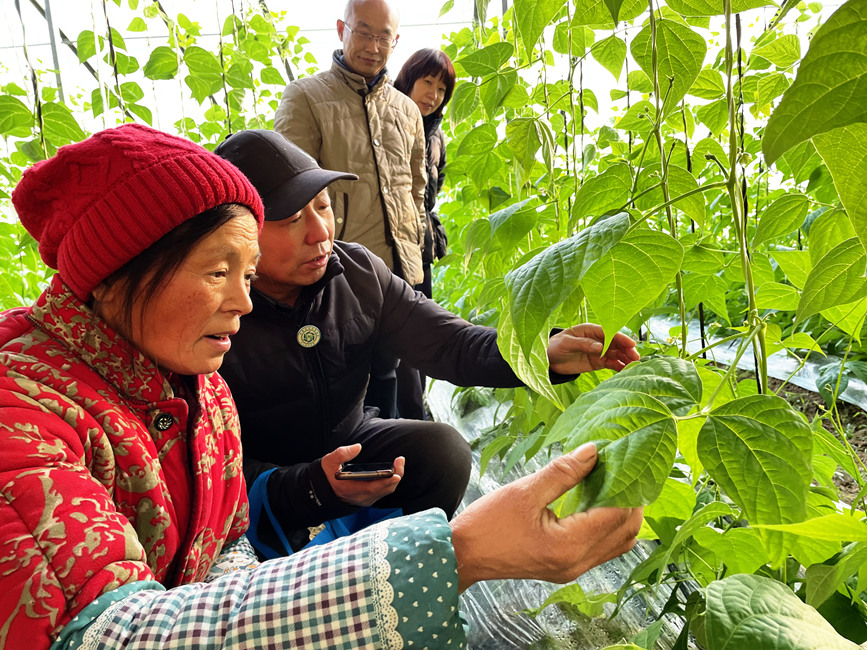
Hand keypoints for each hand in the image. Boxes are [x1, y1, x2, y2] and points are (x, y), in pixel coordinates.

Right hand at [322, 444, 404, 507]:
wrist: (323, 489)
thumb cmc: (327, 475)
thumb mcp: (329, 461)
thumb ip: (342, 453)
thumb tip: (357, 447)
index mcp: (350, 489)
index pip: (371, 488)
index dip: (385, 482)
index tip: (395, 474)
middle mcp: (360, 497)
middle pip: (383, 490)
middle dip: (395, 476)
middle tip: (400, 461)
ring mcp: (365, 499)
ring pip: (385, 491)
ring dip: (394, 479)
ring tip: (399, 464)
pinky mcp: (368, 498)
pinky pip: (383, 492)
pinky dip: (390, 483)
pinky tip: (393, 472)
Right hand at [449, 443, 641, 591]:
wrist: (462, 555)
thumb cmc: (487, 524)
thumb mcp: (524, 491)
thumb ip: (563, 472)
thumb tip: (594, 451)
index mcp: (569, 545)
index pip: (617, 514)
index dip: (626, 485)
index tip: (622, 458)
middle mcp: (577, 562)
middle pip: (627, 531)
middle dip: (631, 499)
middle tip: (622, 468)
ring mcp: (573, 569)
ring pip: (619, 542)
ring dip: (622, 513)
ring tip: (612, 482)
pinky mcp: (567, 568)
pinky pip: (603, 548)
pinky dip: (607, 524)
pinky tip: (596, 501)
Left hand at [547, 323, 639, 374]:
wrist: (549, 359)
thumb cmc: (555, 345)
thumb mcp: (567, 343)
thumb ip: (584, 344)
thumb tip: (600, 347)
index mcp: (591, 330)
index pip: (610, 332)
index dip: (621, 338)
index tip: (631, 344)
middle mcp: (598, 340)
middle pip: (616, 344)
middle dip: (627, 349)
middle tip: (636, 358)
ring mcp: (599, 351)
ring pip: (617, 354)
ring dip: (626, 358)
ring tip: (634, 366)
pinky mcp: (598, 362)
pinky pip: (612, 364)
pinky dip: (619, 366)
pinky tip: (626, 371)